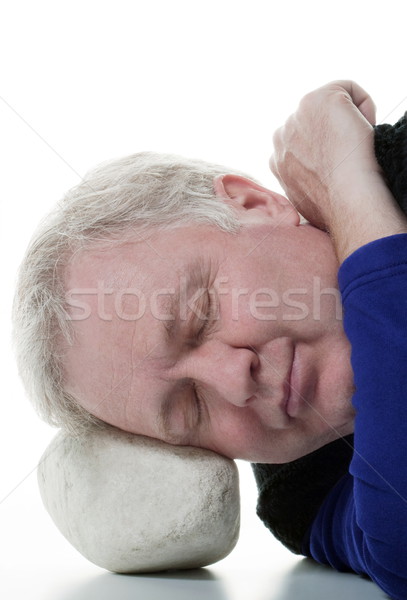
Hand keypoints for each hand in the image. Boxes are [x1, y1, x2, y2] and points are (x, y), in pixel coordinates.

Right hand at [270, 80, 406, 259]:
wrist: (346, 201)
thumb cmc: (335, 208)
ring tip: (357, 148)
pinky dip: (364, 108)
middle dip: (334, 133)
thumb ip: (303, 183)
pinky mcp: (318, 99)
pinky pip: (350, 91)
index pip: (303, 143)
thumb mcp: (307, 199)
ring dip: (349, 122)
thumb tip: (314, 186)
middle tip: (351, 158)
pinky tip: (365, 132)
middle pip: (317, 123)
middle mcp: (280, 136)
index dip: (326, 150)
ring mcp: (296, 116)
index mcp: (276, 160)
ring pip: (333, 107)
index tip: (340, 168)